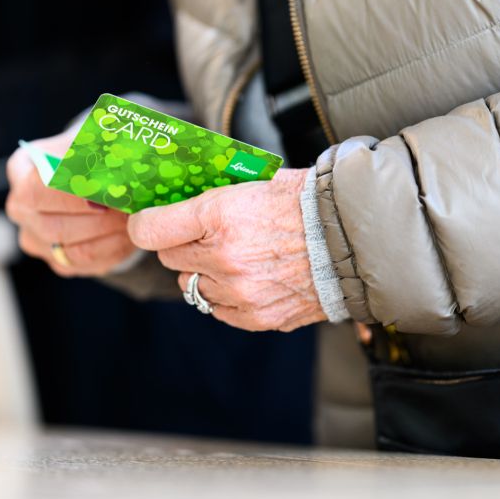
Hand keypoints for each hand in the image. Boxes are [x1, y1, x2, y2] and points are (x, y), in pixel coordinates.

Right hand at [6, 130, 135, 276]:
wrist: (96, 180)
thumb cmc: (91, 157)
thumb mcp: (91, 144)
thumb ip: (99, 153)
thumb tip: (117, 167)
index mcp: (21, 171)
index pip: (37, 191)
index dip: (72, 196)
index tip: (106, 193)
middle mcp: (20, 209)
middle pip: (53, 227)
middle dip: (99, 220)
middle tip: (131, 210)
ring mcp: (36, 240)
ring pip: (73, 251)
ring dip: (110, 237)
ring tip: (136, 221)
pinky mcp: (59, 263)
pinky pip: (88, 264)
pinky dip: (114, 251)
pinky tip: (131, 235)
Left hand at [127, 168, 325, 331]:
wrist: (354, 238)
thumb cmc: (305, 202)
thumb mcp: (253, 182)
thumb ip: (210, 200)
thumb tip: (172, 207)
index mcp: (220, 215)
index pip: (151, 229)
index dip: (146, 224)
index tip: (147, 223)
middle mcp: (224, 258)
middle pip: (171, 259)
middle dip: (184, 247)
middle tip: (208, 236)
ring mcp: (240, 292)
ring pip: (192, 287)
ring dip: (204, 274)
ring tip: (235, 258)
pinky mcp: (255, 316)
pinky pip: (217, 309)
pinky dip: (225, 296)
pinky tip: (248, 279)